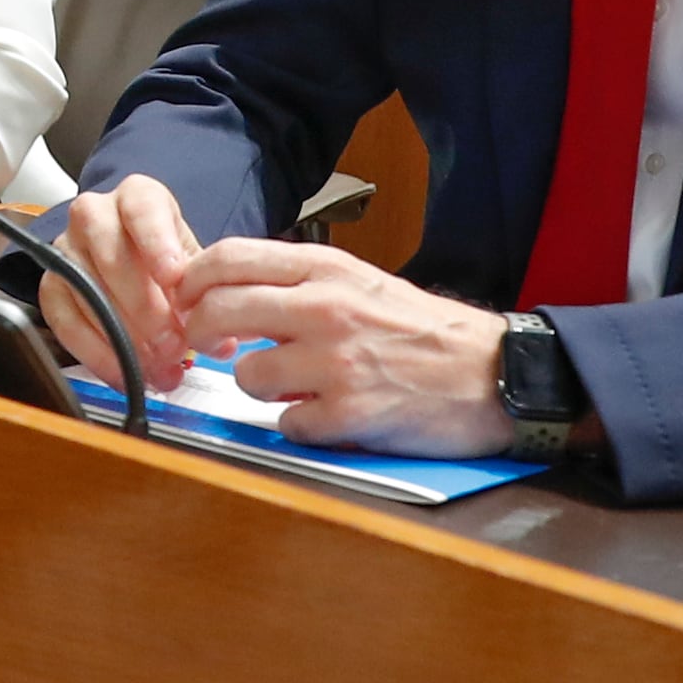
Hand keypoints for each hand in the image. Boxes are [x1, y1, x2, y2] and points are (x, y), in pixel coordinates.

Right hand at [48, 177, 202, 391]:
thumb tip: (220, 342)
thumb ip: (205, 294)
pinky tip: (124, 373)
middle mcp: (94, 215)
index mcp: (137, 197)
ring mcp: (67, 250)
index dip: (157, 244)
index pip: (142, 210)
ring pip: (86, 292)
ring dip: (123, 337)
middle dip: (144, 307)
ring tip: (155, 368)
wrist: (140, 262)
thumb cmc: (168, 259)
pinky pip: (64, 322)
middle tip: (172, 344)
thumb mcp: (193, 262)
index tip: (174, 278)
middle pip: (111, 256)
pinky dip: (96, 353)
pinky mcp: (51, 286)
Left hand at [177, 242, 513, 455]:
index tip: (187, 300)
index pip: (228, 257)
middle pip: (218, 312)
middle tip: (216, 349)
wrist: (494, 373)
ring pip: (247, 375)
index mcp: (327, 269)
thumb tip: (230, 289)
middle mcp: (326, 309)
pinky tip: (326, 414)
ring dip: (258, 386)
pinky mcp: (350, 415)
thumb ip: (300, 281)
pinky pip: (287, 424)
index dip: (191, 281)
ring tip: (292, 385)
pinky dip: (300, 425)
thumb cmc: (423, 330)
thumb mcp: (362, 282)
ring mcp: (337, 363)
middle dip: (203, 336)